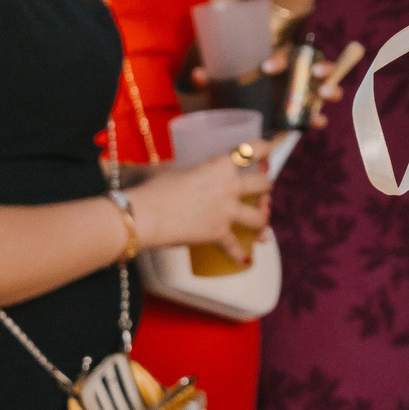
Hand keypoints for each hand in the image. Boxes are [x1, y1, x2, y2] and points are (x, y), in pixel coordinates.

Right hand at [127, 150, 272, 259]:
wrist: (142, 215)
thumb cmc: (153, 188)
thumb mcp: (171, 169)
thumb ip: (185, 169)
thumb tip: (180, 170)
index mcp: (220, 165)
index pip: (253, 149)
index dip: (263, 149)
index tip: (265, 152)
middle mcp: (230, 186)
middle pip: (265, 183)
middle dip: (266, 187)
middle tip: (260, 191)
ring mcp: (227, 211)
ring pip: (260, 216)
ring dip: (262, 219)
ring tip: (259, 222)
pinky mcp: (219, 233)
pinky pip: (234, 247)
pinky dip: (239, 256)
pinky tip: (245, 260)